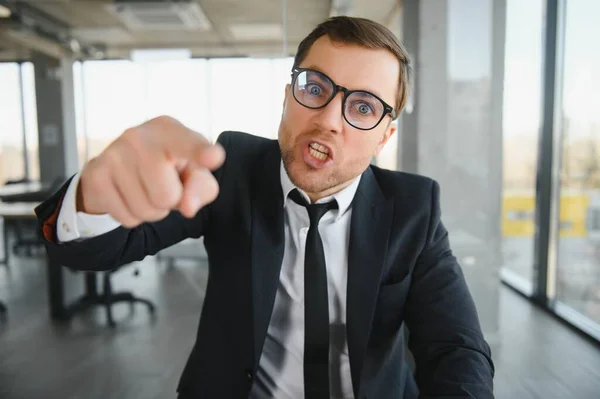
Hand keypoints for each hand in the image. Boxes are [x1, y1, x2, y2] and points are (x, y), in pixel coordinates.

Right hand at [77, 115, 224, 227]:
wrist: (119, 166)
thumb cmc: (168, 169)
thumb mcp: (194, 175)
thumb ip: (201, 189)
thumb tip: (186, 207)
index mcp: (170, 131)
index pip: (188, 144)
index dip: (201, 153)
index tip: (213, 157)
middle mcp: (139, 136)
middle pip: (168, 196)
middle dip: (169, 201)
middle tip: (162, 185)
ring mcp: (113, 153)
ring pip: (147, 210)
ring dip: (151, 210)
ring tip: (145, 190)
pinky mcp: (96, 175)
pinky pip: (127, 218)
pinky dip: (133, 216)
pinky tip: (128, 195)